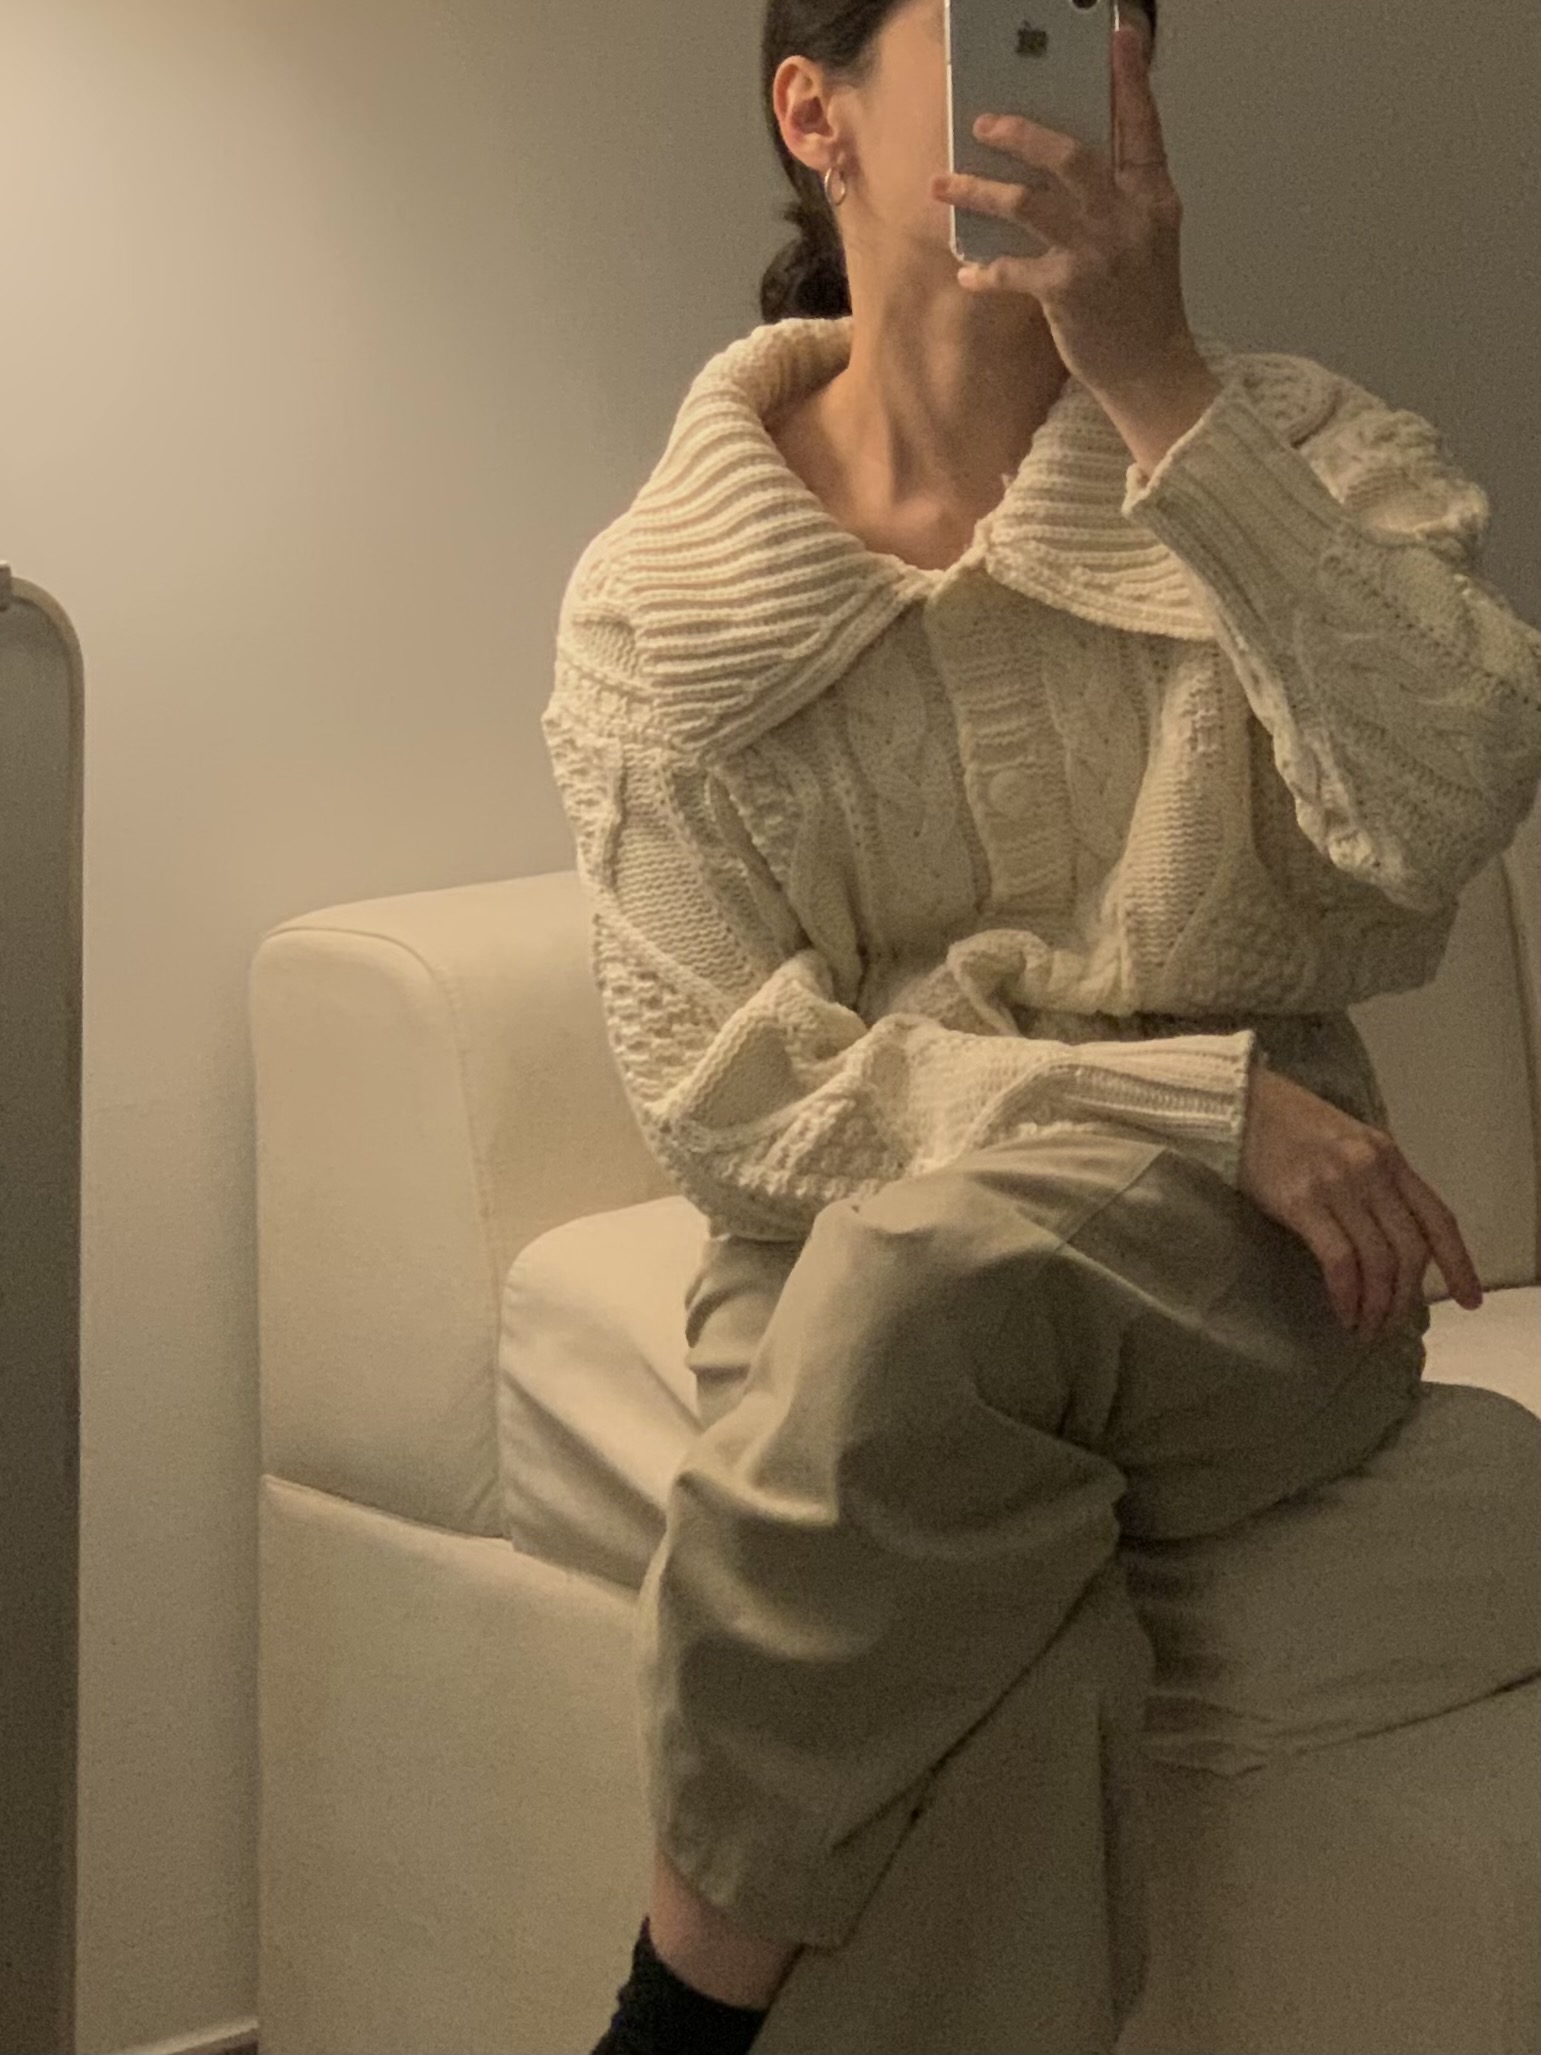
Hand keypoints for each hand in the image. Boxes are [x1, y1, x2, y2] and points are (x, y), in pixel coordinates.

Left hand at [928, 23, 1196, 399]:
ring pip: (1025, 203)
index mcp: (1153, 198)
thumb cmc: (1143, 304)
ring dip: (976, 192)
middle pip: (1069, 154)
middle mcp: (1127, 217)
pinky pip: (1009, 268)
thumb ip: (1119, 196)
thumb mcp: (1147, 239)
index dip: (1132, 80)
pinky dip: (983, 270)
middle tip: (982, 124)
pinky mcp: (1065, 290)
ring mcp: (1095, 252)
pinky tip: (968, 271)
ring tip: (943, 185)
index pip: (1144, 126)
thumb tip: (1067, 161)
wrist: (1151, 370)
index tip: (1120, 36)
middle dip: (1019, 134)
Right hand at [1238, 1060, 1485, 1345]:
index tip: (1469, 1300)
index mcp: (1388, 1156)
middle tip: (1390, 1326)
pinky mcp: (1301, 1202)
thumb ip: (1374, 1181)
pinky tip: (1342, 1311)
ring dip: (1377, 1306)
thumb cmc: (1287, 1124)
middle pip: (1409, 1249)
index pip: (1437, 1218)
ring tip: (1365, 1328)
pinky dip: (1347, 1295)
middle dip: (1405, 1298)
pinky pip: (1339, 1261)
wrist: (1237, 1103)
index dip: (1458, 1263)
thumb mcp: (1348, 1143)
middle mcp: (1372, 1170)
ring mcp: (1338, 1185)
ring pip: (1378, 1261)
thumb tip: (1390, 1237)